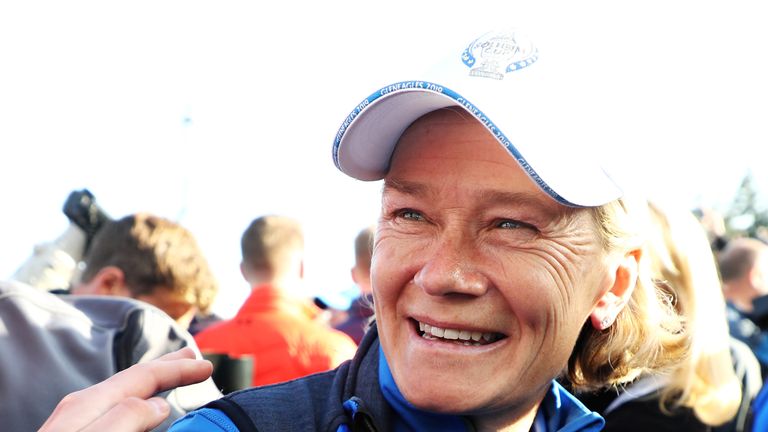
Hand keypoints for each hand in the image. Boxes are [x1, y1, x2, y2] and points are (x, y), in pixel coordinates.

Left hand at [39, 347, 212, 431]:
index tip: (207, 367)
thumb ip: (127, 418)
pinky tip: (142, 413)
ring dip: (153, 385)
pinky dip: (138, 404)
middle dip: (167, 368)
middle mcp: (82, 409)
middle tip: (194, 360)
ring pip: (124, 394)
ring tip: (172, 380)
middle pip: (133, 378)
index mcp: (90, 403)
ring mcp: (76, 425)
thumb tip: (158, 405)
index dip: (178, 370)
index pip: (144, 376)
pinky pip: (116, 412)